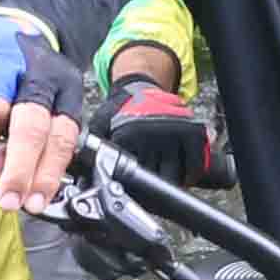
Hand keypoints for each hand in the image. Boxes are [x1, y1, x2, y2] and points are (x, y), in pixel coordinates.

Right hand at [0, 3, 82, 212]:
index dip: (47, 174)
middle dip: (20, 169)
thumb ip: (30, 145)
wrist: (8, 16)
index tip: (33, 204)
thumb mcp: (41, 106)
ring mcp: (6, 58)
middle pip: (31, 128)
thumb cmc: (23, 75)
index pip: (62, 138)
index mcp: (63, 91)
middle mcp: (38, 73)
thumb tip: (6, 178)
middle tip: (8, 199)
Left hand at [105, 79, 222, 187]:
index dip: (131, 187)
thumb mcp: (100, 124)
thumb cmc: (120, 109)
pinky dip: (190, 175)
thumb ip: (94, 146)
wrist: (140, 85)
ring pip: (175, 175)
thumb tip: (86, 172)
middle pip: (153, 178)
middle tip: (148, 194)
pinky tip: (184, 178)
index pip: (130, 174)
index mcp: (128, 135)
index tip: (131, 194)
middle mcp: (151, 134)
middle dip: (149, 190)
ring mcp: (173, 133)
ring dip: (171, 184)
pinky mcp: (192, 131)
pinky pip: (194, 164)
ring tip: (164, 187)